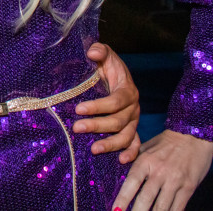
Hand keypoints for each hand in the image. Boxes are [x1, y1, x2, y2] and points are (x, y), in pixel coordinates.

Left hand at [74, 42, 140, 162]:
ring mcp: (133, 121)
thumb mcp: (105, 55)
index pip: (116, 101)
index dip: (99, 106)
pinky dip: (131, 154)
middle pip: (118, 121)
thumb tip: (92, 52)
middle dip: (97, 125)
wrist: (116, 76)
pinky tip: (120, 161)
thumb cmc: (108, 67)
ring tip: (93, 149)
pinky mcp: (132, 130)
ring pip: (126, 136)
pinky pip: (135, 144)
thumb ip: (100, 50)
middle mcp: (133, 108)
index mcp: (128, 90)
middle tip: (77, 128)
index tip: (78, 109)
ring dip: (110, 144)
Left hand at [111, 129, 212, 210]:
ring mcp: (175, 181)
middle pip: (145, 199)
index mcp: (146, 161)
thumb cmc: (167, 142)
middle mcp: (159, 172)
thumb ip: (133, 157)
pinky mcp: (189, 187)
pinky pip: (178, 207)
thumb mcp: (147, 146)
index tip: (116, 209)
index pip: (131, 183)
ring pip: (161, 207)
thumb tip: (119, 162)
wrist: (194, 136)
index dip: (123, 198)